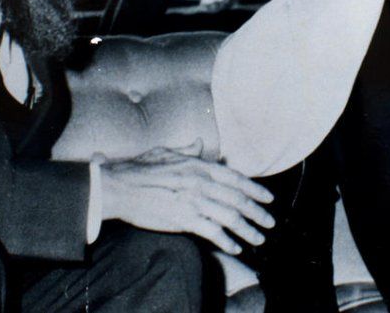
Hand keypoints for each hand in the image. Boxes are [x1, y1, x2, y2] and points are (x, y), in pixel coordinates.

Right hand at [99, 139, 274, 254]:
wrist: (120, 187)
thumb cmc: (139, 169)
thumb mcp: (166, 153)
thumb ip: (187, 150)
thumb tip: (199, 143)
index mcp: (198, 165)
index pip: (235, 178)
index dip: (254, 189)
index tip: (268, 198)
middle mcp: (201, 182)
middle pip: (238, 199)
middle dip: (257, 212)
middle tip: (269, 222)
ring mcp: (194, 201)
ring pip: (230, 217)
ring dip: (248, 230)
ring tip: (258, 238)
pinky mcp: (184, 219)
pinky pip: (213, 232)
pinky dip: (226, 241)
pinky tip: (234, 247)